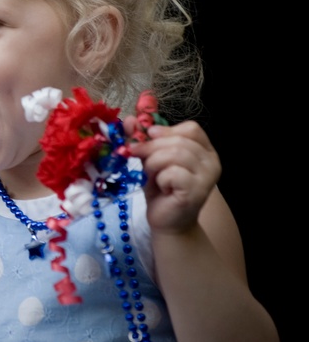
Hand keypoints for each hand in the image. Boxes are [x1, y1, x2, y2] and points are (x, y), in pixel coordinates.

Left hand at [125, 118, 220, 233]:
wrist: (166, 222)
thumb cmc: (160, 189)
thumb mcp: (150, 159)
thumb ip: (142, 139)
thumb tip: (129, 119)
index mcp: (204, 150)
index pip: (191, 128)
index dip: (166, 130)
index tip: (148, 137)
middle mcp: (211, 161)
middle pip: (179, 140)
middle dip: (151, 147)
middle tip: (138, 156)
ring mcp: (207, 177)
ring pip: (175, 154)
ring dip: (154, 163)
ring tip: (152, 175)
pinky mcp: (197, 191)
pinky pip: (173, 173)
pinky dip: (160, 178)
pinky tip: (163, 188)